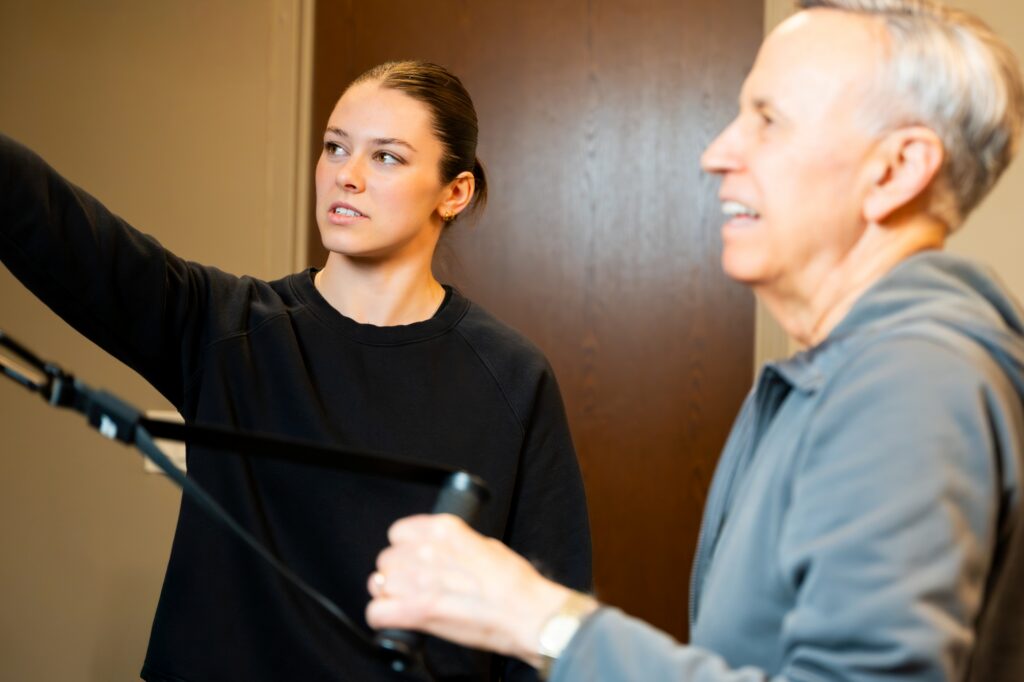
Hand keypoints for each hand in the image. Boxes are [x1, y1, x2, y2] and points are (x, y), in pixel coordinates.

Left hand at [366, 514, 575, 667]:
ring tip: (408, 603)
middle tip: (414, 585)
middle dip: (397, 573)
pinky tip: (397, 619)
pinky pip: (377, 613)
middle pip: (386, 559)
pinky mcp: (418, 611)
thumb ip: (454, 544)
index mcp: (444, 530)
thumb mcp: (486, 545)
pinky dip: (383, 618)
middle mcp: (427, 551)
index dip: (404, 549)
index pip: (398, 533)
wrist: (528, 613)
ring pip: (379, 585)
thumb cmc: (515, 584)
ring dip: (390, 595)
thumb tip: (439, 552)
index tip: (411, 559)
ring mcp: (420, 581)